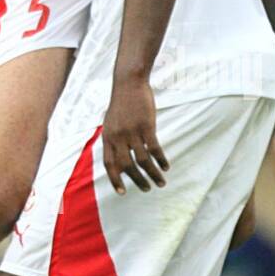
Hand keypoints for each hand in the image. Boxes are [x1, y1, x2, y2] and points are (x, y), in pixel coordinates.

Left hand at [103, 75, 168, 194]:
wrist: (128, 83)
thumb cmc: (121, 102)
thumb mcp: (111, 122)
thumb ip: (113, 139)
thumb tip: (118, 157)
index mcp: (108, 137)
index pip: (110, 164)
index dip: (115, 180)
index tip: (122, 193)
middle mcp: (118, 137)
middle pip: (127, 166)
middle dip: (137, 180)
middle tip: (146, 189)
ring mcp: (132, 132)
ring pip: (143, 160)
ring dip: (152, 173)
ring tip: (160, 182)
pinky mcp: (146, 126)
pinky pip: (154, 149)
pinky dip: (160, 160)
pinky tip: (166, 166)